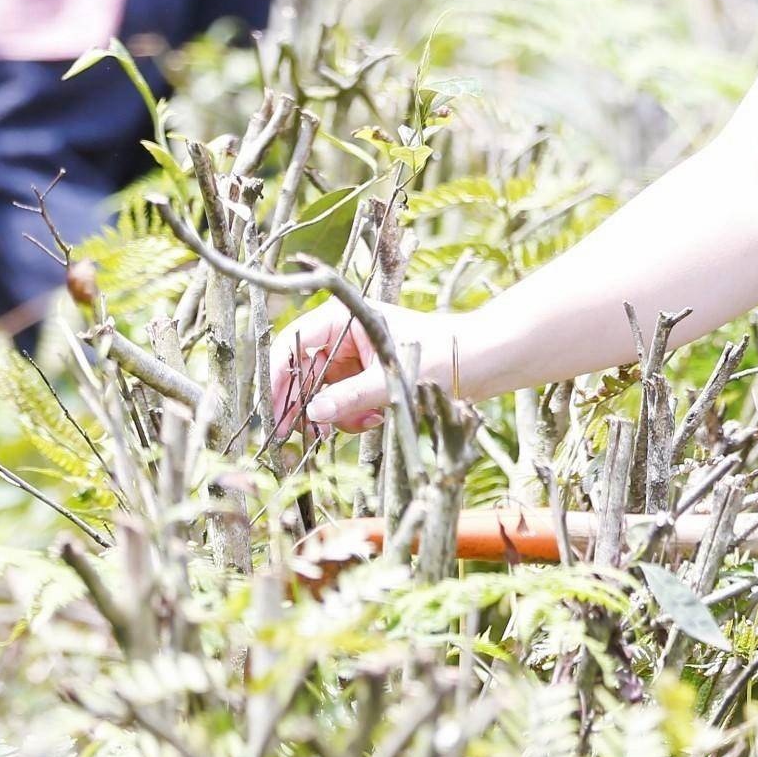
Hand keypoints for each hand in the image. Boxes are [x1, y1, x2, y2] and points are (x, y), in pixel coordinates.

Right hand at [266, 295, 475, 436]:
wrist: (486, 360)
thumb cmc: (443, 355)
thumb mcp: (393, 378)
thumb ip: (351, 397)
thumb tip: (312, 415)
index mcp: (343, 318)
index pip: (291, 346)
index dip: (277, 379)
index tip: (272, 413)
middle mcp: (343, 335)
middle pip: (300, 373)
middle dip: (304, 405)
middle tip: (296, 438)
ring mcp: (354, 357)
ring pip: (321, 393)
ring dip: (334, 414)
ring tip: (363, 422)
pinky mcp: (366, 377)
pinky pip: (342, 402)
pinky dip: (351, 415)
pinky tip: (374, 420)